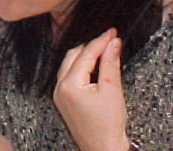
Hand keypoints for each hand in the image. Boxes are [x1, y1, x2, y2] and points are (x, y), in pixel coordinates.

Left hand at [53, 29, 129, 150]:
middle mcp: (59, 87)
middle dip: (91, 46)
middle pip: (73, 55)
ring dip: (86, 55)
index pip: (85, 54)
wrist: (103, 149)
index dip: (101, 41)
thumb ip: (111, 63)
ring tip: (105, 50)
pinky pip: (69, 75)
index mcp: (69, 84)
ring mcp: (59, 93)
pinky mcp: (63, 99)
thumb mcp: (112, 90)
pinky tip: (95, 66)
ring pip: (70, 64)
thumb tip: (113, 43)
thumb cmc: (108, 125)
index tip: (113, 32)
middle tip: (110, 40)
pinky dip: (82, 67)